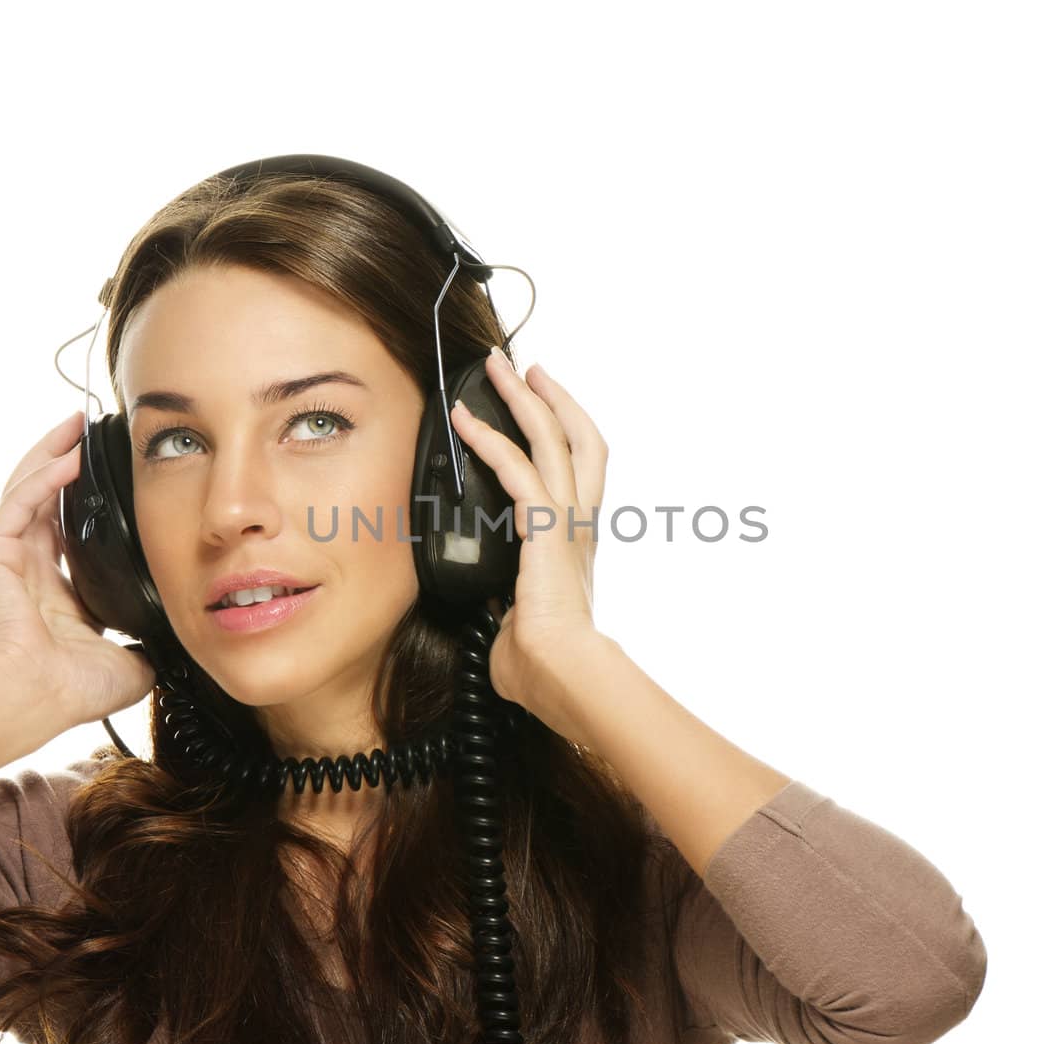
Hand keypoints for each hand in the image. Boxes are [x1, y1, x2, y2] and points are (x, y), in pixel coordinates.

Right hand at [0, 412, 155, 732]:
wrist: (31, 702)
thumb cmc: (68, 691)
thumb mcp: (131, 664)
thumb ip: (153, 645)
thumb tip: (185, 640)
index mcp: (60, 595)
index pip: (74, 533)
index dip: (93, 502)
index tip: (118, 476)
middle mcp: (31, 572)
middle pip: (47, 499)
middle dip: (67, 460)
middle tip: (90, 429)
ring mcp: (8, 561)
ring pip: (28, 491)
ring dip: (51, 454)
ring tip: (75, 424)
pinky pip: (20, 506)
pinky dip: (44, 479)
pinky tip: (68, 458)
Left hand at [449, 347, 608, 747]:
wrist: (562, 676)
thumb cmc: (542, 665)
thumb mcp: (515, 622)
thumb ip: (502, 603)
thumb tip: (485, 608)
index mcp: (574, 543)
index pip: (576, 472)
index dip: (561, 434)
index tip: (539, 408)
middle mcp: (579, 523)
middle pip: (580, 438)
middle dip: (552, 396)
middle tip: (526, 367)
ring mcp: (567, 522)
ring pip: (553, 438)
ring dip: (522, 397)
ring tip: (498, 368)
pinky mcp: (546, 528)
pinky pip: (516, 469)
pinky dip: (489, 438)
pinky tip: (463, 420)